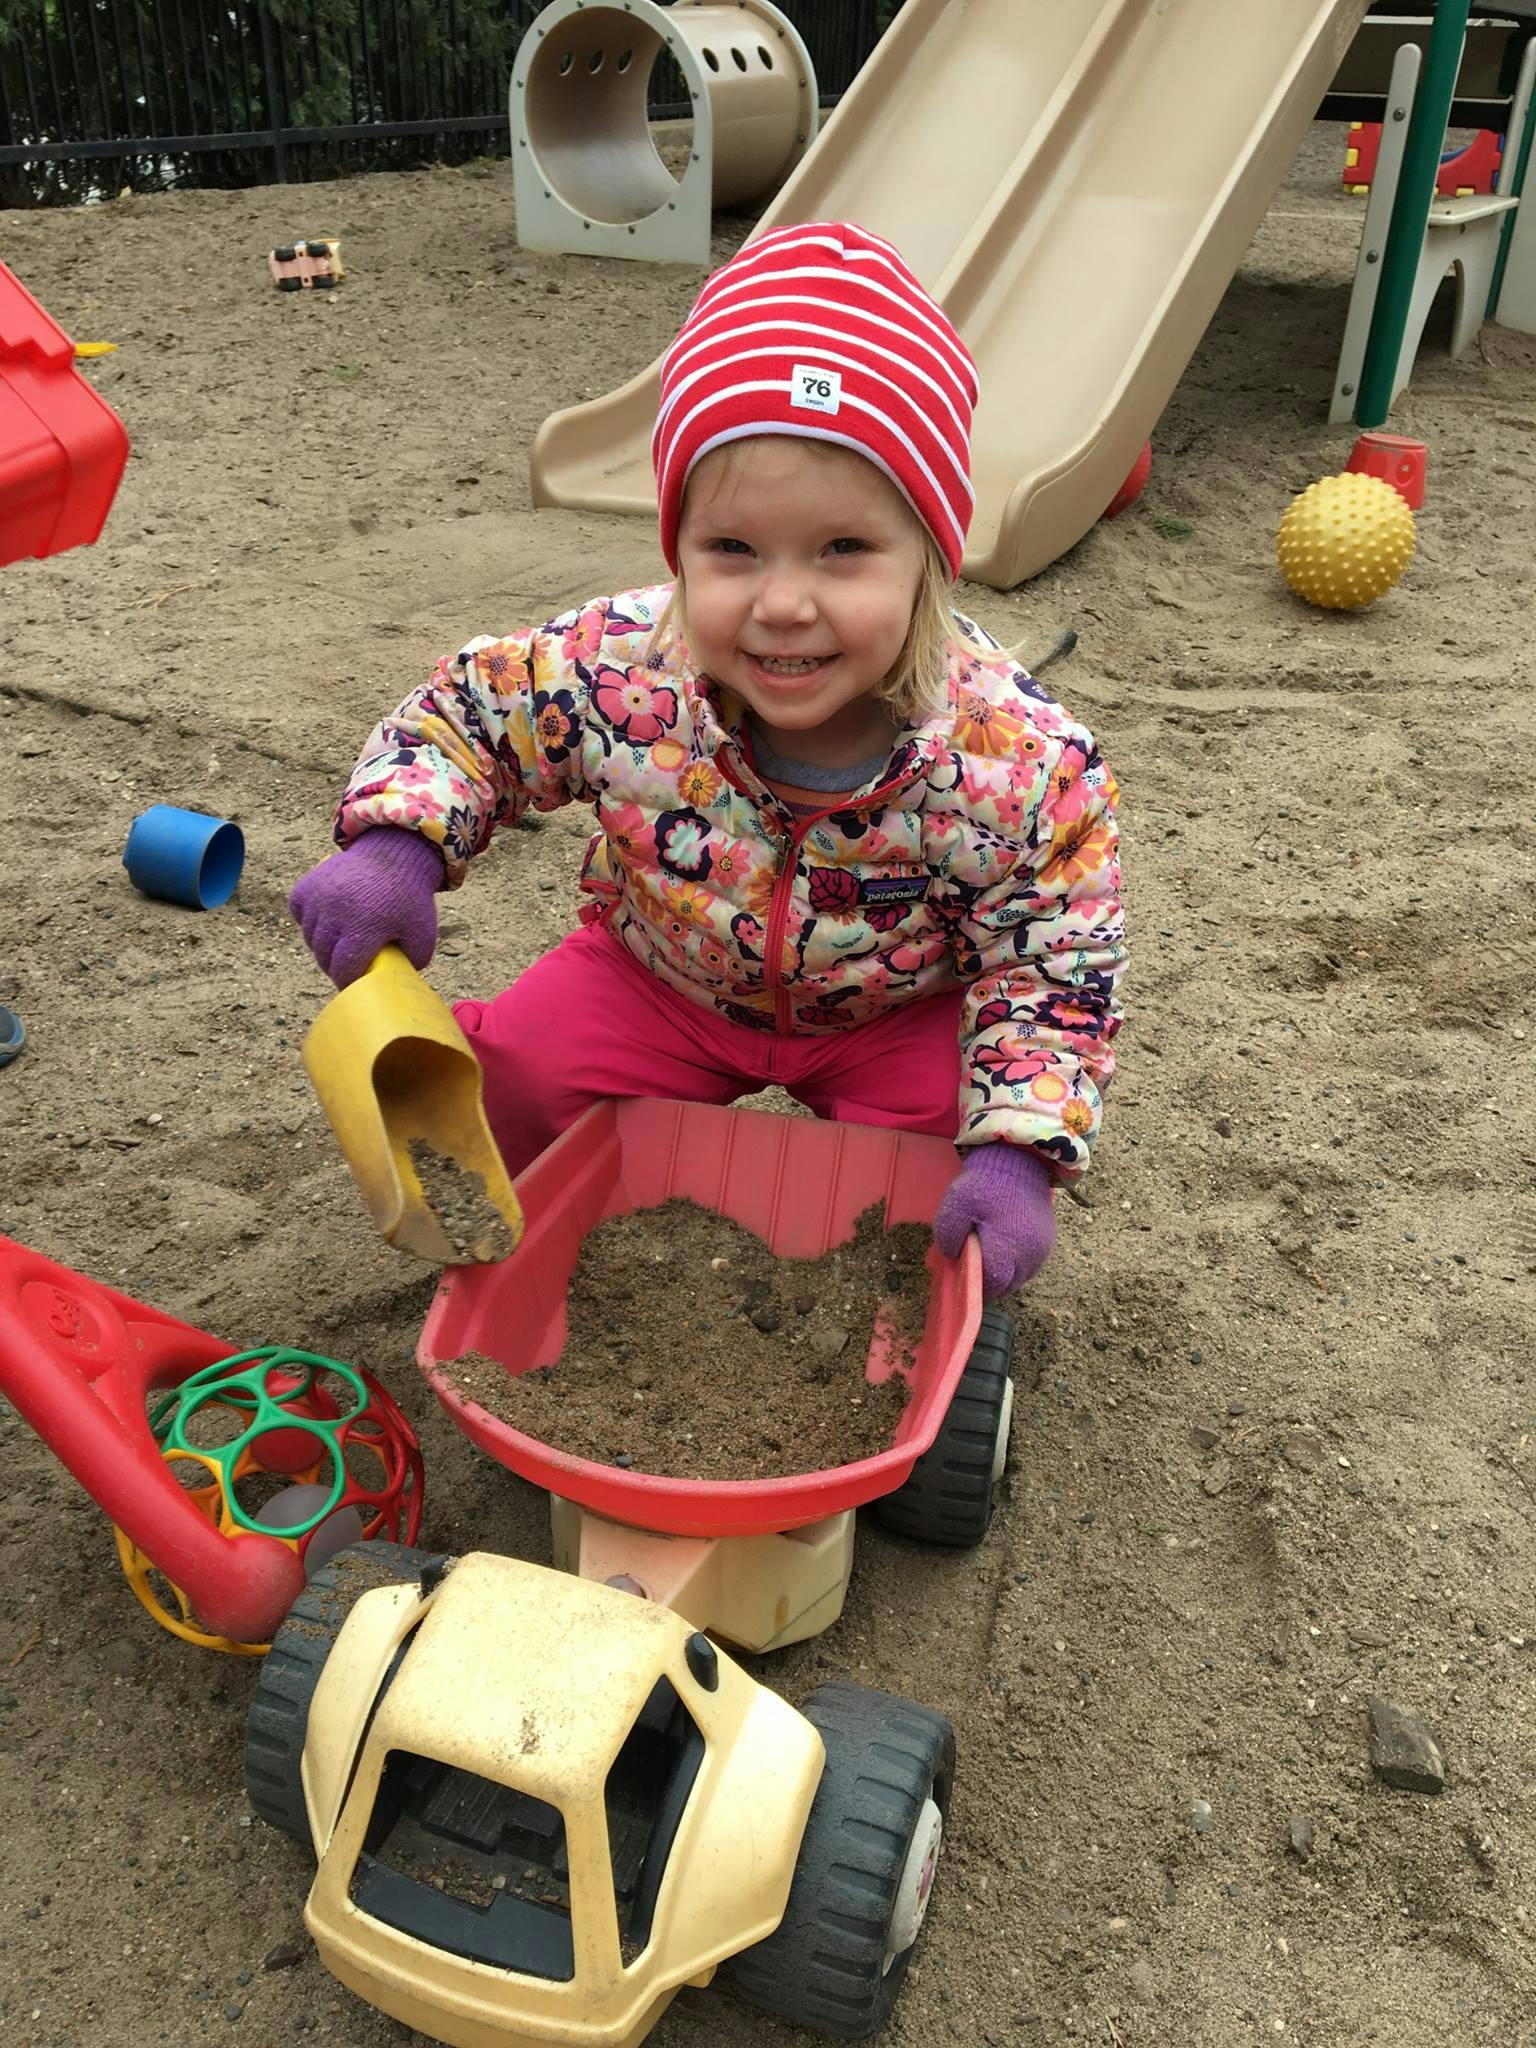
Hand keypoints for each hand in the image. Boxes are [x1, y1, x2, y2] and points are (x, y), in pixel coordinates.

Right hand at [288, 826, 444, 988]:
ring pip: (310, 938)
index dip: (348, 982)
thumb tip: (393, 985)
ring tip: (340, 943)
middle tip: (348, 965)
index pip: (343, 969)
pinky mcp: (307, 885)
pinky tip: (327, 922)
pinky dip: (309, 922)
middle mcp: (336, 911)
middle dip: (335, 966)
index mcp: (365, 926)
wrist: (395, 854)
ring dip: (323, 946)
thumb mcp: (422, 934)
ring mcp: (319, 896)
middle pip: (324, 957)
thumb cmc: (410, 899)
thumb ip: (411, 964)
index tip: (355, 984)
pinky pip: (300, 914)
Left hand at [932, 1143, 1055, 1298]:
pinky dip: (1013, 1265)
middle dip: (988, 1283)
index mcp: (1009, 1246)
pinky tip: (1001, 1250)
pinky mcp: (1047, 1245)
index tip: (963, 1275)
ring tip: (987, 1257)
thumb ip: (948, 1234)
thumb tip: (952, 1257)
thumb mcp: (956, 1203)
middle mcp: (1031, 1255)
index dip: (976, 1284)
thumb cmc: (986, 1185)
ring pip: (1018, 1279)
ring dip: (1002, 1275)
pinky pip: (1027, 1267)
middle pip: (1007, 1286)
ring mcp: (1042, 1251)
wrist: (1017, 1163)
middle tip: (972, 1267)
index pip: (993, 1283)